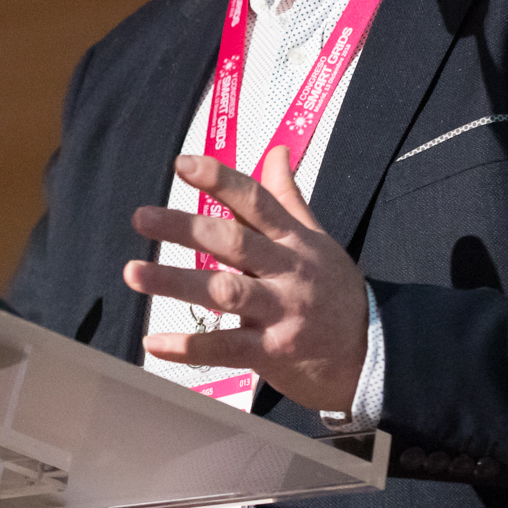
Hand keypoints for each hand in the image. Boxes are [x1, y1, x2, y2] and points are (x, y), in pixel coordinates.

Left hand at [122, 146, 368, 411]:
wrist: (375, 357)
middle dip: (185, 228)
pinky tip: (152, 341)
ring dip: (175, 282)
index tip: (182, 164)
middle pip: (233, 243)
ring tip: (133, 272)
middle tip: (141, 217)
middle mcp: (287, 272)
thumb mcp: (319, 241)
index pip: (256, 202)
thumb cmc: (337, 293)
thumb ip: (288, 198)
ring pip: (224, 292)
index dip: (220, 181)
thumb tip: (276, 151)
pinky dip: (187, 346)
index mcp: (295, 241)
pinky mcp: (273, 354)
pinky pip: (225, 348)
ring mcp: (281, 313)